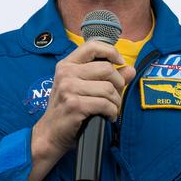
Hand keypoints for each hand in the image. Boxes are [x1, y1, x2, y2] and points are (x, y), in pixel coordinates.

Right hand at [28, 40, 135, 180]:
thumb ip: (107, 77)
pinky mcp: (74, 104)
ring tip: (111, 109)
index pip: (92, 46)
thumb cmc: (67, 110)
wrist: (49, 134)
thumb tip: (130, 69)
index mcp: (67, 65)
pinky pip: (105, 104)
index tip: (119, 63)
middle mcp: (66, 73)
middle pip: (107, 69)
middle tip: (115, 96)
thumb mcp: (83, 88)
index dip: (111, 52)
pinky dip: (112, 112)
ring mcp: (69, 88)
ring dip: (116, 102)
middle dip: (118, 84)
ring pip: (108, 88)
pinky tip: (108, 116)